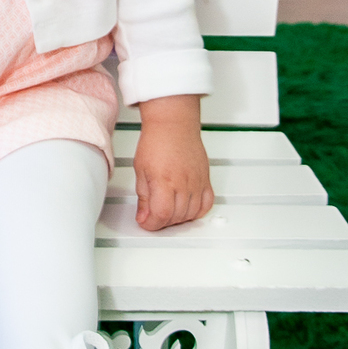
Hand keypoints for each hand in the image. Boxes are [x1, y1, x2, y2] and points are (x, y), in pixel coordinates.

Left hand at [133, 94, 213, 230]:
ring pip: (191, 214)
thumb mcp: (141, 170)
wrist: (173, 124)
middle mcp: (183, 183)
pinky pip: (206, 204)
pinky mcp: (205, 179)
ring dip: (178, 218)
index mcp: (164, 181)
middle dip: (162, 221)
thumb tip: (144, 217)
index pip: (161, 215)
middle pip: (176, 217)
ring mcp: (196, 182)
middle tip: (153, 214)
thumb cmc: (156, 141)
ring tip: (167, 210)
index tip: (145, 221)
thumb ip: (143, 197)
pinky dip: (197, 211)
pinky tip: (187, 208)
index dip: (151, 224)